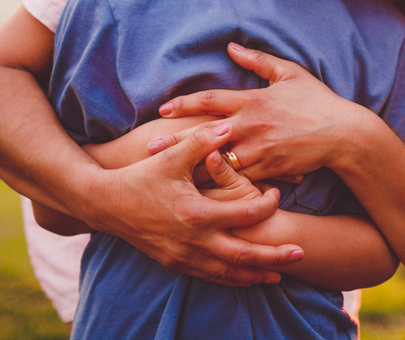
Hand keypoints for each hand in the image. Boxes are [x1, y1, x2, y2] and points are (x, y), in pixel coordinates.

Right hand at [84, 121, 303, 285]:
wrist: (104, 204)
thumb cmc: (140, 176)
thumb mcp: (171, 156)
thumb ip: (202, 141)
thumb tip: (229, 125)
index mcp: (197, 213)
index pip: (244, 214)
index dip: (266, 205)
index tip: (278, 194)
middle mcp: (193, 240)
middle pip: (243, 255)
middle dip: (274, 258)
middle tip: (301, 254)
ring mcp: (183, 256)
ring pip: (228, 273)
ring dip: (255, 274)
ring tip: (279, 274)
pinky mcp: (175, 263)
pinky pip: (209, 276)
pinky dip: (231, 279)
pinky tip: (244, 278)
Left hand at [154, 43, 373, 180]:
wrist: (343, 135)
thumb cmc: (317, 101)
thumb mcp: (290, 73)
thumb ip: (258, 61)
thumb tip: (231, 47)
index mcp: (253, 100)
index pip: (211, 100)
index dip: (185, 104)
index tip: (163, 109)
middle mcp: (251, 126)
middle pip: (203, 134)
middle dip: (174, 140)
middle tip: (148, 147)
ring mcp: (258, 150)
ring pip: (216, 161)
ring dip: (190, 166)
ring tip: (166, 172)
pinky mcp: (267, 170)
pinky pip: (237, 178)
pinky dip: (219, 182)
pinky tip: (199, 189)